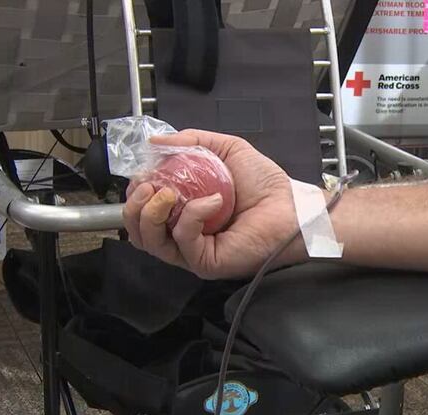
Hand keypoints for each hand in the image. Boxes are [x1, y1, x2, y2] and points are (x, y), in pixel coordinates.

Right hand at [122, 129, 301, 278]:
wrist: (293, 207)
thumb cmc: (266, 186)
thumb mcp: (226, 150)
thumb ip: (192, 141)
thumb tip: (155, 140)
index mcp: (184, 213)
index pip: (143, 212)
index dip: (135, 194)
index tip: (142, 174)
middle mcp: (185, 235)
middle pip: (138, 231)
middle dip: (134, 205)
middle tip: (149, 185)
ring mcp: (194, 251)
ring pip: (151, 242)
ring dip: (150, 212)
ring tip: (167, 192)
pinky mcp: (207, 261)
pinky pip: (184, 240)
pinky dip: (192, 215)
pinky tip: (213, 200)